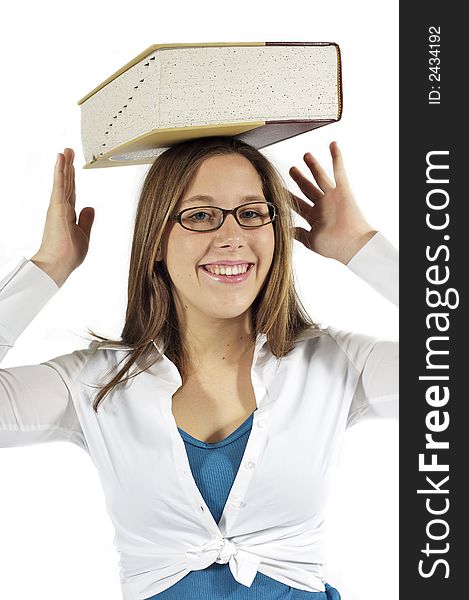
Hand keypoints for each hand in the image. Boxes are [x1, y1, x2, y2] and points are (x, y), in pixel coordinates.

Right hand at [31, 148, 94, 278]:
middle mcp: (62, 208)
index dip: (72, 179)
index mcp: (68, 215)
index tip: (72, 166)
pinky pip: (60, 185)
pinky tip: (61, 159)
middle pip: (66, 183)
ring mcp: (58, 207)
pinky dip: (60, 171)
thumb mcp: (84, 235)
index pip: (71, 192)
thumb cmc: (68, 254)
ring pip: (63, 181)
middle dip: (68, 167)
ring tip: (65, 151)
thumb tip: (91, 207)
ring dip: (64, 165)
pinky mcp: (57, 207)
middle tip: (68, 151)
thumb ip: (87, 220)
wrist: (59, 264)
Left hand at [288, 141, 376, 263]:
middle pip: (307, 189)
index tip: (279, 190)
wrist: (353, 245)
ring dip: (313, 166)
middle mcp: (322, 205)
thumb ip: (299, 234)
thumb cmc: (334, 247)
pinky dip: (336, 157)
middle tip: (292, 170)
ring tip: (306, 155)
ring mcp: (332, 197)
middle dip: (299, 179)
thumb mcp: (311, 242)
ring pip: (319, 177)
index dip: (288, 197)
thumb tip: (286, 230)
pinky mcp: (343, 190)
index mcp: (314, 217)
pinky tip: (332, 145)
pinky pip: (339, 171)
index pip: (298, 205)